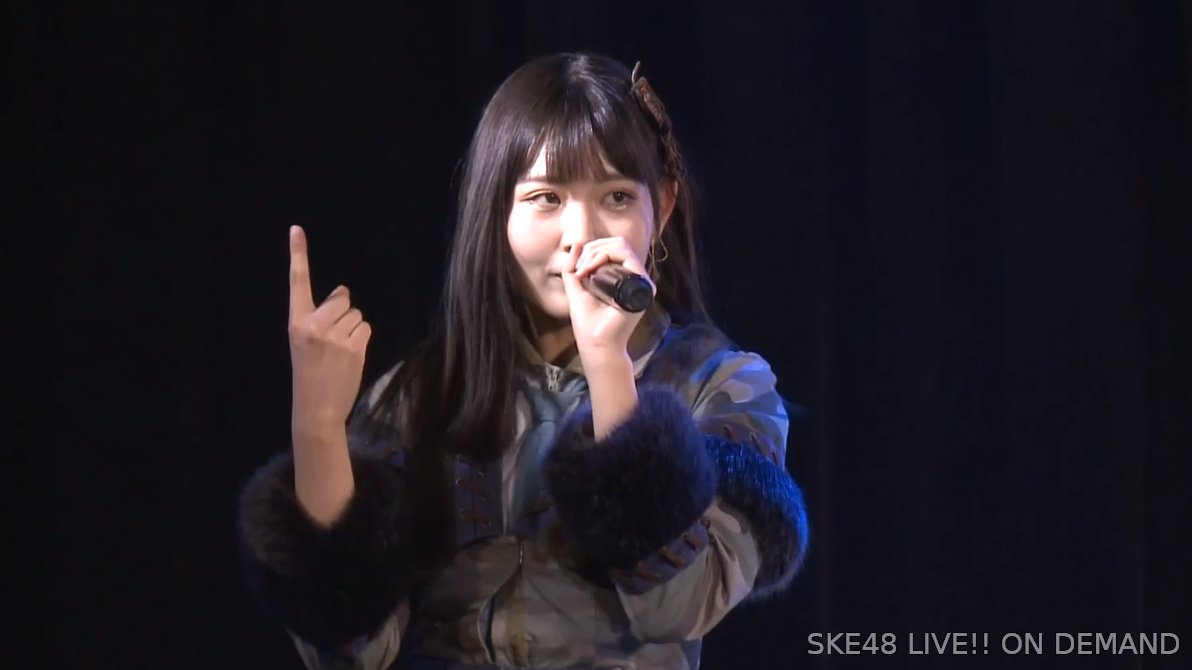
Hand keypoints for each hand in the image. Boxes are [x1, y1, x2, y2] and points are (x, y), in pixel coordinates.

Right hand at [287, 225, 372, 435]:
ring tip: (340, 352)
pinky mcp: (354, 346)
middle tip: (333, 338)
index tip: (296, 229)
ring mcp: (334, 335)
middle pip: (342, 298)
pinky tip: (350, 356)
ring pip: (356, 314)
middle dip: (343, 312)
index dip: (298, 254)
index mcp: (296, 323)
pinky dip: (362, 338)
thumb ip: (320, 317)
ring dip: (353, 328)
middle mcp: (314, 325)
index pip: (298, 283)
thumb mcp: (305, 343)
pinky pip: (365, 328)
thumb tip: (344, 292)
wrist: (316, 409)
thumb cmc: (310, 374)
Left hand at [560, 236, 654, 362]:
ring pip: (621, 245)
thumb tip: (577, 244)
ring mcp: (640, 280)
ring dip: (596, 252)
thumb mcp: (576, 287)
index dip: (592, 249)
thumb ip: (573, 267)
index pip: (612, 248)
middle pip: (618, 243)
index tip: (577, 267)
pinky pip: (626, 256)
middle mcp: (634, 277)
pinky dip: (603, 256)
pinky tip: (589, 271)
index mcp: (622, 276)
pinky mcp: (642, 284)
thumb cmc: (587, 321)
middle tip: (579, 268)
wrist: (596, 342)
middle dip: (593, 248)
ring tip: (583, 270)